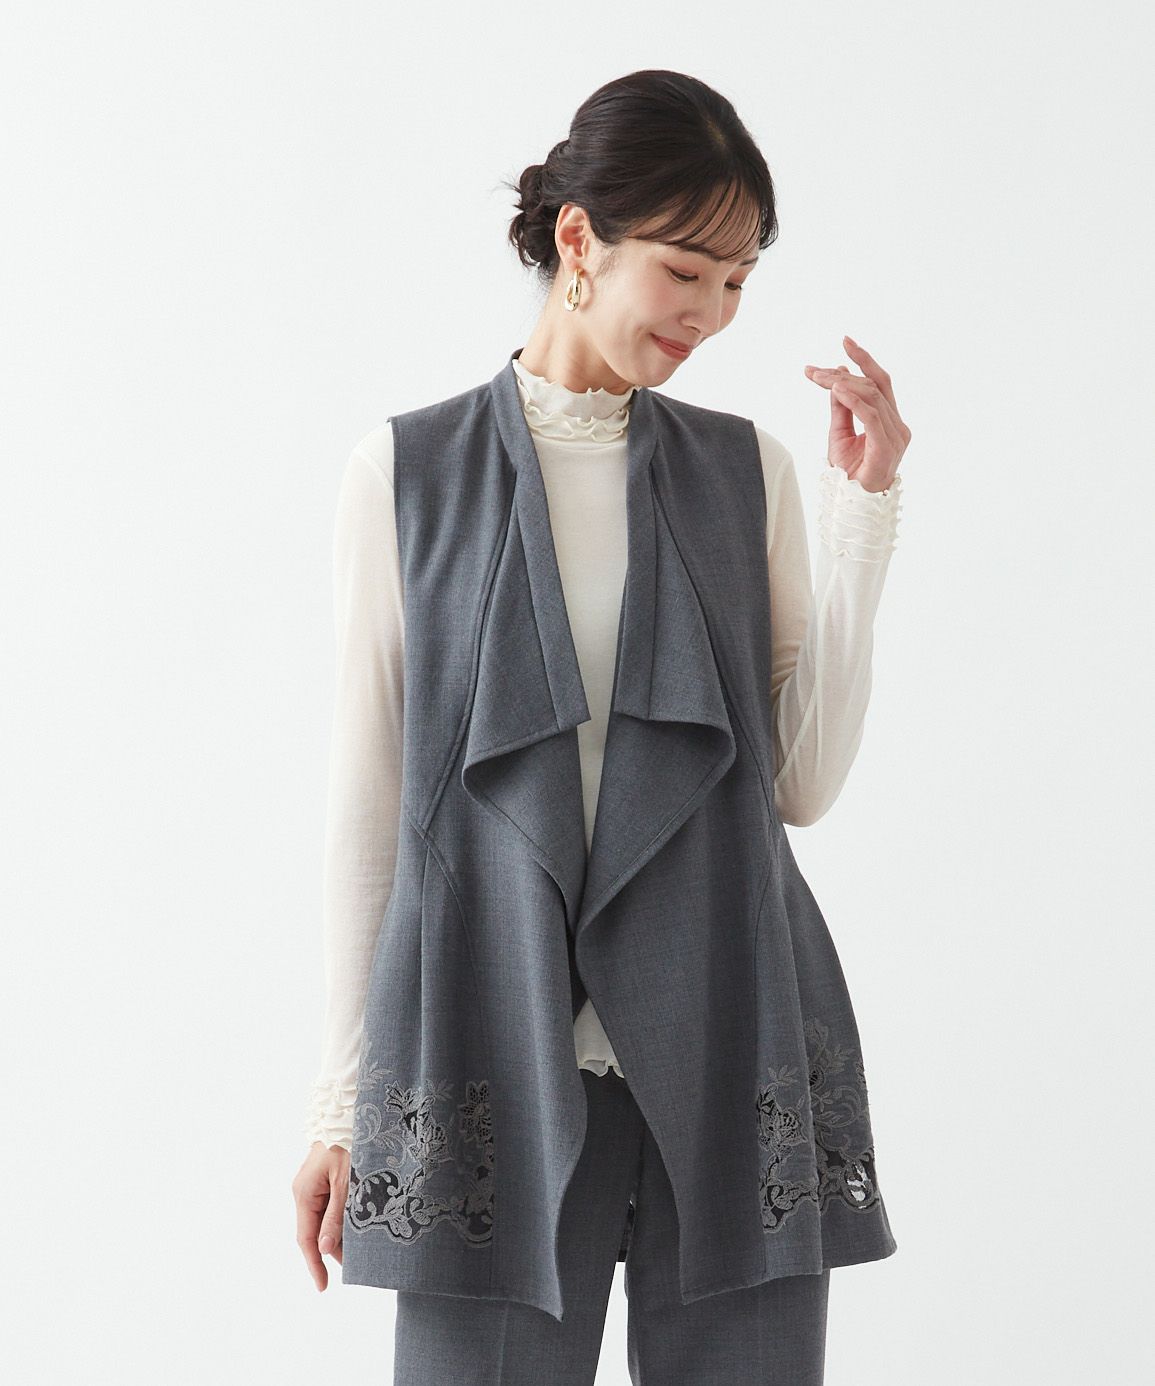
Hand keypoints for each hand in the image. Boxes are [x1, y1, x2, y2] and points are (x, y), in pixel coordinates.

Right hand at [292, 1140, 349, 1290]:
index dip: (314, 1264)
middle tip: (355, 1264)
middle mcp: (303, 1191)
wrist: (346, 1112)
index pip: (306, 1239)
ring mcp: (311, 1184)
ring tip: (360, 1247)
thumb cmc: (348, 1144)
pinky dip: (340, 1218)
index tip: (323, 1287)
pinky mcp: (321, 1179)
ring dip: (338, 1233)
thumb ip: (336, 1216)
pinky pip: (328, 1205)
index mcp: (304, 1194)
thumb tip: (324, 1249)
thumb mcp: (346, 1183)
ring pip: (323, 1219)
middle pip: (315, 1231)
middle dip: (332, 1249)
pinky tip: (356, 1224)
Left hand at [804, 336, 910, 492]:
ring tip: (818, 378)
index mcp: (889, 420)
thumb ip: (841, 408)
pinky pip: (871, 416)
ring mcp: (895, 435)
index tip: (844, 343)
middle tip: (815, 369)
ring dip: (842, 384)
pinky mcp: (886, 446)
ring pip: (872, 397)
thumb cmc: (849, 474)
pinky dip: (853, 400)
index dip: (863, 360)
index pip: (879, 383)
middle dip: (846, 370)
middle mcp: (897, 425)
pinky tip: (836, 390)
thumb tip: (836, 380)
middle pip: (875, 385)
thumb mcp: (839, 435)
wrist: (853, 505)